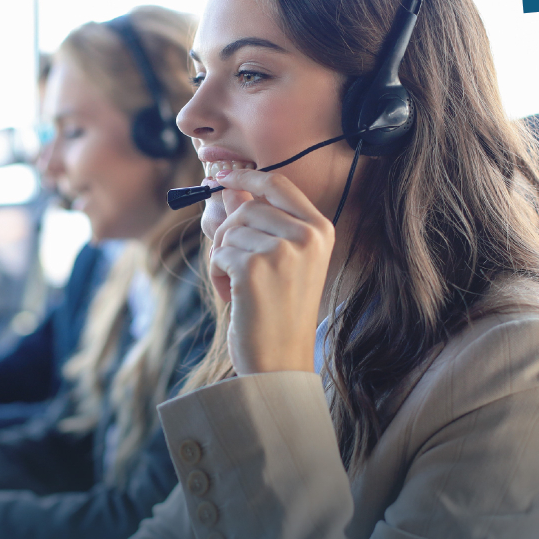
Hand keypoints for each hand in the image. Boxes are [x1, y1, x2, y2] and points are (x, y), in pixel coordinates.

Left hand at [210, 167, 333, 374]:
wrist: (280, 362)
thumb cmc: (278, 313)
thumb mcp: (278, 261)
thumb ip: (257, 222)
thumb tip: (228, 188)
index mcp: (320, 230)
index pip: (278, 184)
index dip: (245, 177)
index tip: (220, 178)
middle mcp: (307, 236)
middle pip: (246, 207)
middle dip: (228, 235)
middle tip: (232, 267)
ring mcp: (283, 250)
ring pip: (229, 231)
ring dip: (222, 259)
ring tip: (240, 288)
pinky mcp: (255, 267)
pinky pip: (219, 254)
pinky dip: (217, 276)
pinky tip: (235, 298)